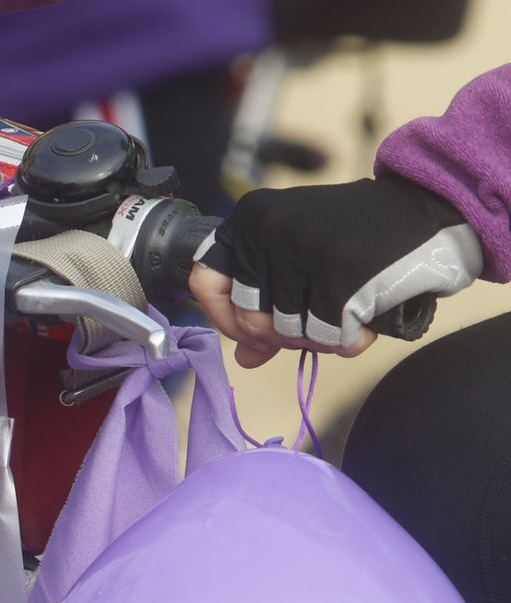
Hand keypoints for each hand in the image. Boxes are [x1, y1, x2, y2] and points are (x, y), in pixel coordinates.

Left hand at [190, 176, 482, 367]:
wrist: (431, 210)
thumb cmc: (359, 236)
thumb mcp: (299, 255)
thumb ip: (265, 302)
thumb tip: (244, 357)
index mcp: (250, 217)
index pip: (205, 283)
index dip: (223, 319)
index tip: (249, 335)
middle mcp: (269, 229)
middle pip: (250, 319)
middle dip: (281, 337)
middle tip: (315, 325)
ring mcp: (304, 250)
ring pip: (289, 332)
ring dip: (320, 339)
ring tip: (346, 315)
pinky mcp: (340, 276)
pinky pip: (328, 337)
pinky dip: (349, 341)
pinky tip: (364, 322)